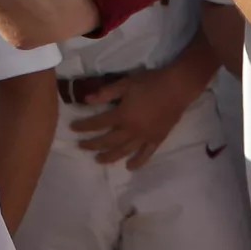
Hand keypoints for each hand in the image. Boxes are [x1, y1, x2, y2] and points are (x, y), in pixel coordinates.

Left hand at [70, 50, 214, 168]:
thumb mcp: (125, 84)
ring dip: (110, 157)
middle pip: (108, 141)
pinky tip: (129, 167)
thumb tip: (86, 100)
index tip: (72, 128)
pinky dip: (138, 162)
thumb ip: (106, 93)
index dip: (84, 126)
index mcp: (122, 115)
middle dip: (92, 145)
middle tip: (81, 147)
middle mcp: (131, 130)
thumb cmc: (150, 83)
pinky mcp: (157, 139)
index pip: (98, 123)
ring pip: (124, 151)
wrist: (177, 88)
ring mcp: (145, 137)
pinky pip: (146, 154)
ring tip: (99, 160)